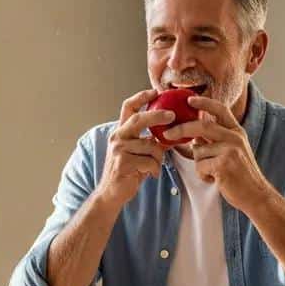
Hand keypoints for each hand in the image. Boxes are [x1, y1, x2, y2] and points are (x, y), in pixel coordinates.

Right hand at [96, 89, 172, 208]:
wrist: (112, 193)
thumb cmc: (128, 172)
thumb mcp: (138, 153)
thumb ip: (150, 140)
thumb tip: (173, 131)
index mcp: (121, 132)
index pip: (128, 108)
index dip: (141, 97)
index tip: (156, 91)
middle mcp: (117, 137)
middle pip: (139, 119)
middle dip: (157, 115)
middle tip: (172, 115)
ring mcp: (118, 150)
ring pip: (151, 146)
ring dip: (158, 158)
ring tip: (154, 167)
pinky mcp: (123, 163)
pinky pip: (150, 161)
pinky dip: (155, 169)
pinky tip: (150, 175)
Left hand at [160, 95, 270, 212]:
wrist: (256, 195)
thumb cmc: (241, 176)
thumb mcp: (233, 151)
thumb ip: (216, 141)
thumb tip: (195, 136)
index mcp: (237, 132)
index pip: (220, 109)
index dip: (204, 102)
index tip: (189, 99)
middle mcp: (235, 137)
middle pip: (202, 126)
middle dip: (181, 129)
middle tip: (167, 134)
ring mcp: (230, 150)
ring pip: (198, 151)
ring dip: (200, 164)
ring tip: (214, 173)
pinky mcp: (224, 165)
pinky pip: (200, 166)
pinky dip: (203, 175)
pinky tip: (215, 180)